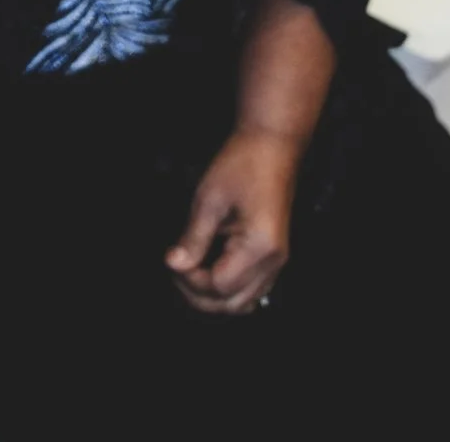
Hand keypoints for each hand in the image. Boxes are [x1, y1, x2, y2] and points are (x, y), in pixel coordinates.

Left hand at [166, 128, 299, 314]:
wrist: (271, 146)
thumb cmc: (243, 164)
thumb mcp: (210, 198)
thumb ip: (193, 237)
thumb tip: (174, 265)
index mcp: (259, 247)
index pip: (219, 285)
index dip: (190, 279)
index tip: (172, 260)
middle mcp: (273, 261)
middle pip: (232, 303)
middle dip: (199, 294)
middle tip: (177, 269)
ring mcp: (276, 262)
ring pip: (243, 302)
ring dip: (213, 295)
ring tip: (189, 271)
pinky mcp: (272, 256)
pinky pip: (251, 289)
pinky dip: (228, 288)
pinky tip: (207, 269)